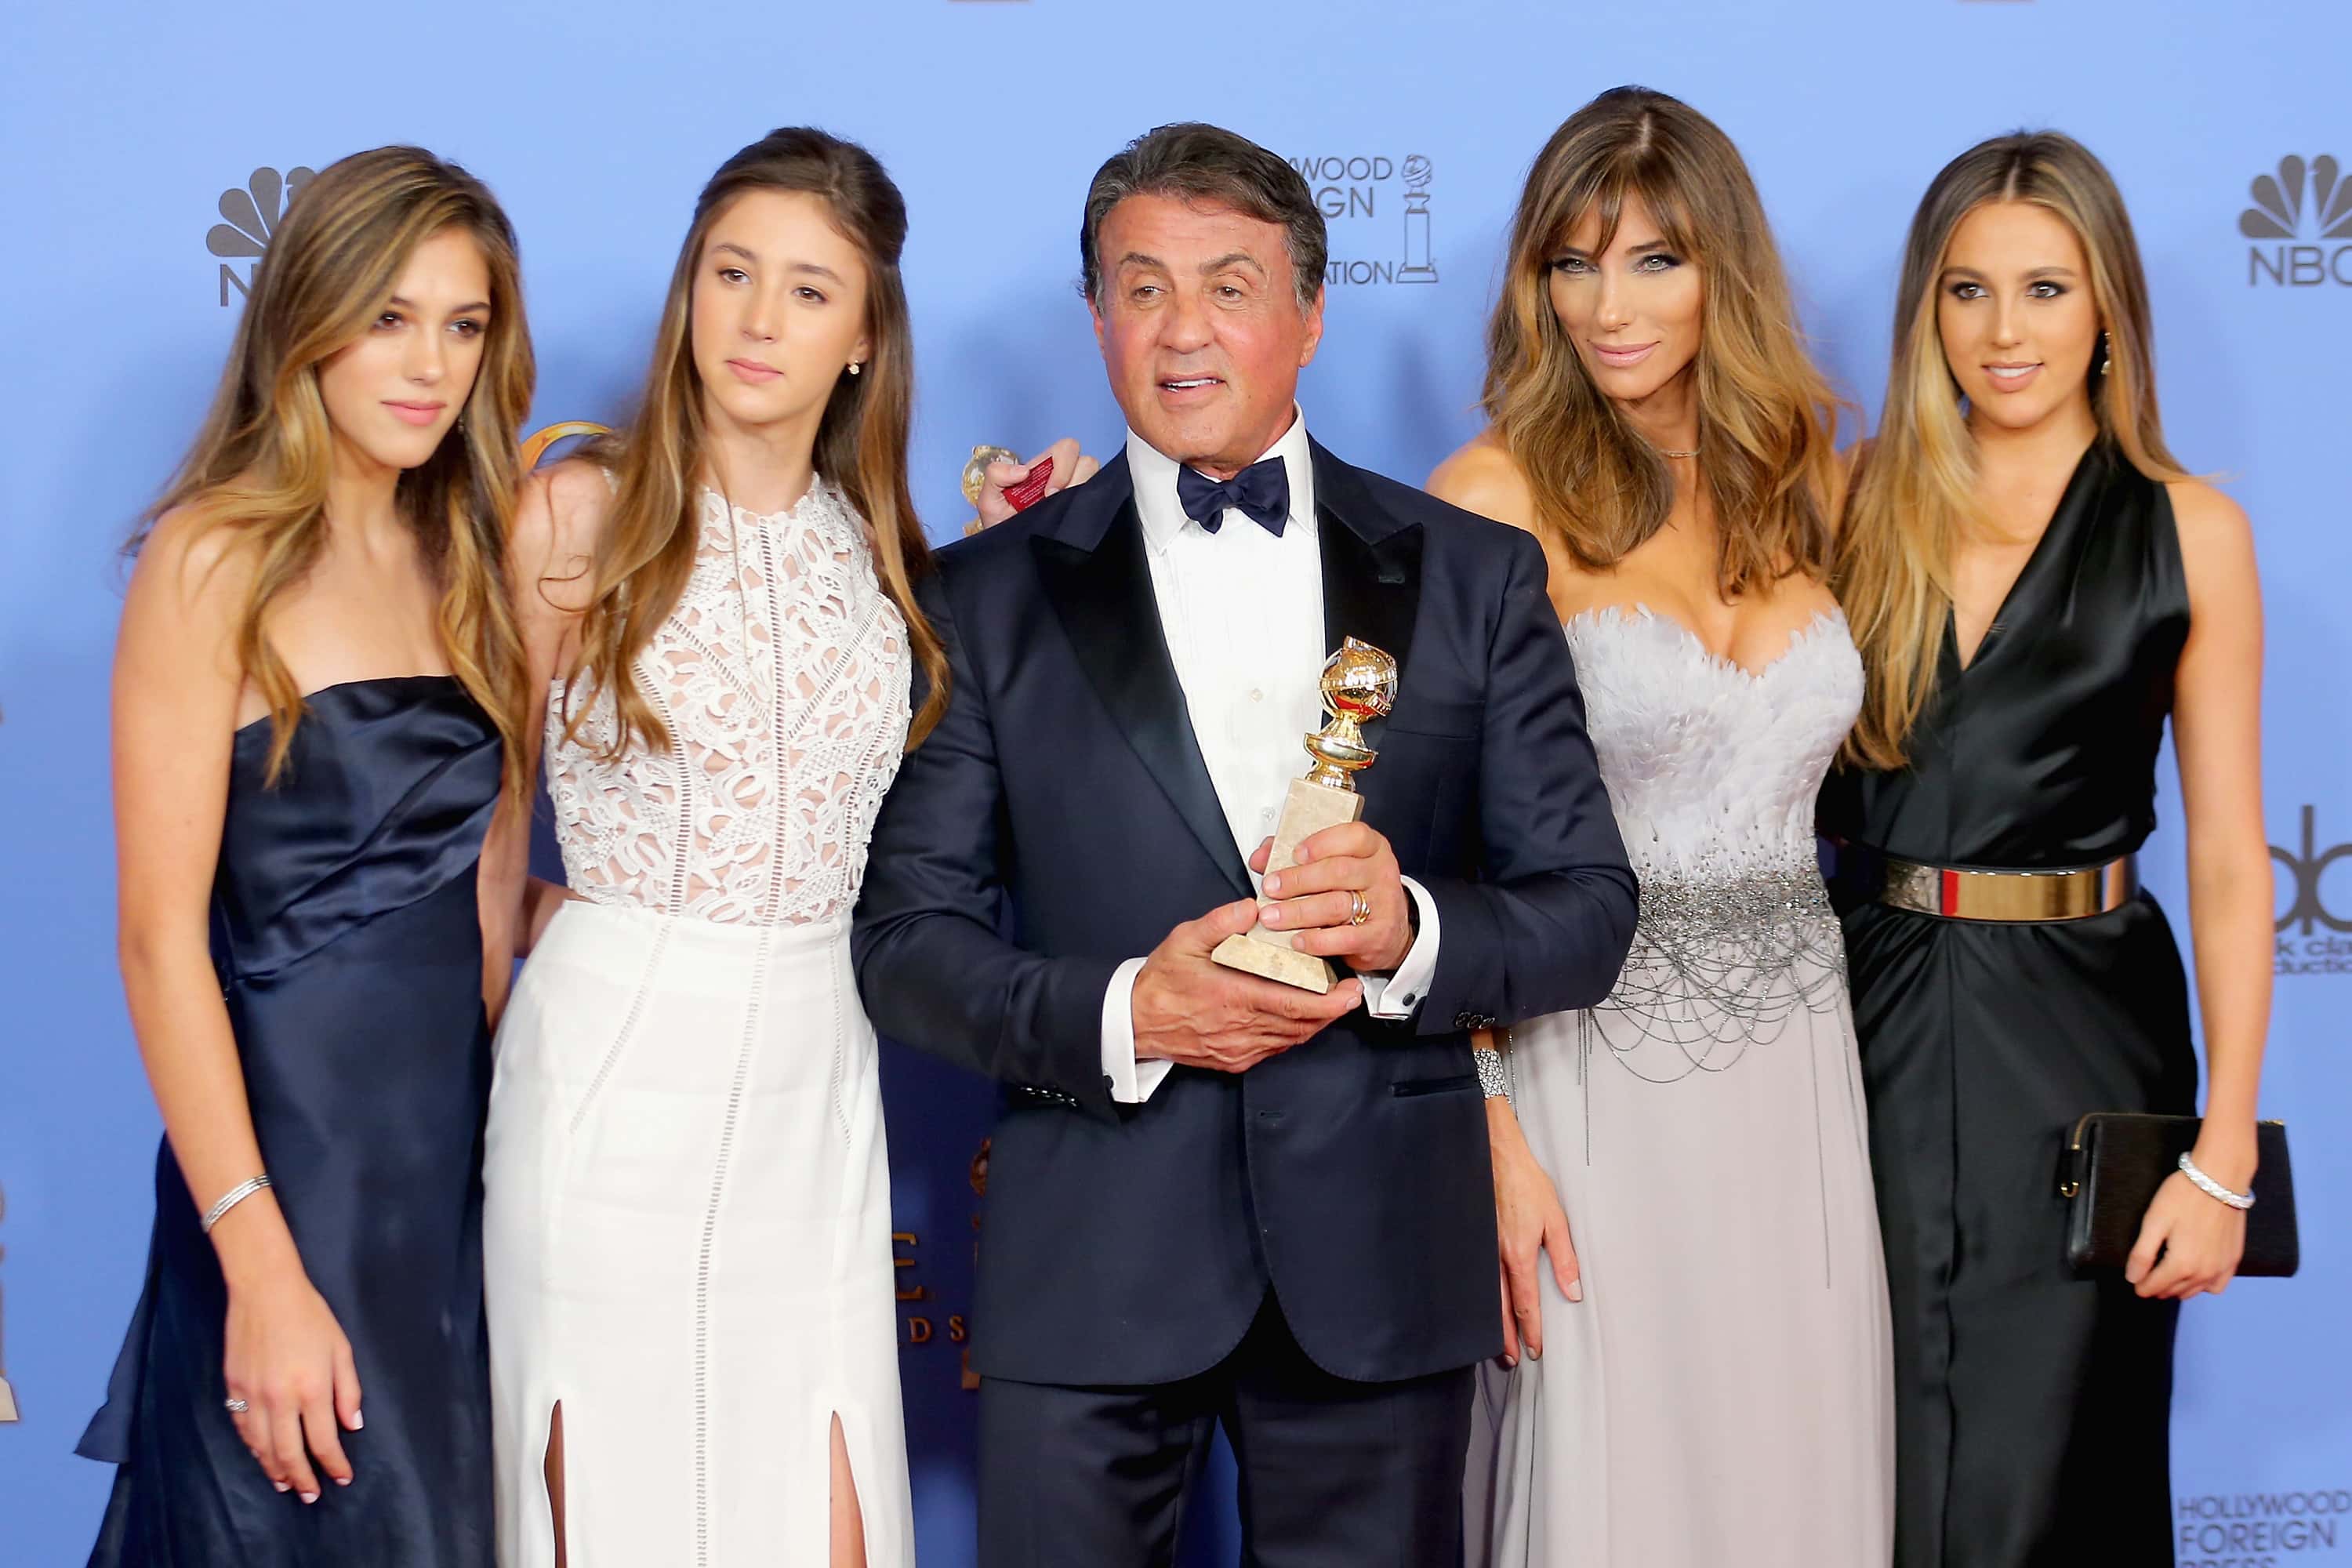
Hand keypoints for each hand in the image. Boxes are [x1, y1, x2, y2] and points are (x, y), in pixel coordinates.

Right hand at [223, 1266, 362, 1501]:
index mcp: (312, 1388)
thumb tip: (353, 1425)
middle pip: (290, 1452)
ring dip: (275, 1469)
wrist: (264, 1292)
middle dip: (302, 1478)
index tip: (341, 1477)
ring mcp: (253, 1396)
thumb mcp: (341, 1349)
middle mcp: (281, 1398)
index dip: (334, 1464)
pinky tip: (262, 1455)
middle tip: (310, 1495)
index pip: (324, 1440)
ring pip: (262, 1447)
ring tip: (286, 1484)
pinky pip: (243, 1429)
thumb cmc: (309, 1316)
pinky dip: (254, 1448)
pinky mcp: (233, 1389)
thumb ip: (348, 1390)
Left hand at [971, 438, 1098, 530]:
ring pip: (1097, 480)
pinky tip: (1068, 523)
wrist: (1010, 554)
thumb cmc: (1002, 527)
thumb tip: (1023, 471)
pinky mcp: (1084, 513)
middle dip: (1073, 479)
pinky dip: (1088, 510)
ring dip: (1080, 494)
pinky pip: (1100, 504)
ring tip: (1060, 513)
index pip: (1067, 449)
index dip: (1063, 465)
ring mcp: (1076, 496)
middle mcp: (1065, 479)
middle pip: (1088, 461)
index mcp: (1044, 470)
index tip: (1047, 492)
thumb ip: (995, 476)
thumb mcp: (989, 500)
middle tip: (1053, 501)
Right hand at [1131, 897, 1363, 1072]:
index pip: (1295, 1005)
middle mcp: (1242, 1029)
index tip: (1350, 989)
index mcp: (1234, 997)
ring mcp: (1240, 1049)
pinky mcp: (1235, 1061)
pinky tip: (1297, 1017)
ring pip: (1292, 1039)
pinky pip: (1275, 1049)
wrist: (1135, 1021)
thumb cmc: (1161, 981)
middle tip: (1350, 992)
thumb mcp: (1184, 940)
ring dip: (1315, 1022)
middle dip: (1332, 1011)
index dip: (1330, 1001)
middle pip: (1302, 1026)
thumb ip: (1220, 922)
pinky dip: (1292, 1033)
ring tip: (1330, 1001)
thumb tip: (1252, 906)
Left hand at [1252, 821, 1413, 972]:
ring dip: (1298, 911)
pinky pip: (1344, 938)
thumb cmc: (1356, 891)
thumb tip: (1261, 857)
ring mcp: (1382, 905)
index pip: (1354, 836)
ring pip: (1336, 905)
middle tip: (1271, 888)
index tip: (1295, 853)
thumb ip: (1298, 857)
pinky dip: (1316, 940)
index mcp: (1372, 849)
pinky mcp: (1377, 936)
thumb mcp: (1335, 866)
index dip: (1322, 843)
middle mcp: (1380, 873)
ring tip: (1273, 916)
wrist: (1390, 930)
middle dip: (1298, 880)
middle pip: (1338, 871)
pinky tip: (1297, 939)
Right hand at [1486, 1085, 1579, 1367]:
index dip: (1531, 1330)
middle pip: (1499, 1309)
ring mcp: (1479, 1250)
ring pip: (1483, 1297)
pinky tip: (1476, 1307)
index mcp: (1519, 1254)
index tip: (1535, 1349)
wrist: (1494, 1154)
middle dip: (1505, 1337)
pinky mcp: (1470, 1241)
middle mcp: (1495, 1257)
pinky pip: (1472, 1278)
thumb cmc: (1526, 1183)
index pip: (1526, 1304)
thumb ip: (1565, 1258)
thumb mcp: (1556, 1218)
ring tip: (1494, 1346)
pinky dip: (1474, 1299)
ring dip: (1490, 1324)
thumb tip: (1573, 1291)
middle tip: (1509, 1360)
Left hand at [2127, 1166, 2250, 1299]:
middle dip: (2157, 1286)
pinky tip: (2195, 1273)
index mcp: (2181, 1265)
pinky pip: (2217, 1286)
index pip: (2154, 1287)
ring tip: (2167, 1273)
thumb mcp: (2153, 1221)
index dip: (2140, 1286)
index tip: (2134, 1281)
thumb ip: (2142, 1254)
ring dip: (2178, 1288)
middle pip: (2173, 1291)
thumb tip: (2133, 1278)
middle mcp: (2204, 1273)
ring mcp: (2221, 1268)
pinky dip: (2203, 1285)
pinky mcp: (2234, 1260)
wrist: (2220, 1179)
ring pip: (2194, 1291)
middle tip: (2148, 1274)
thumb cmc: (2183, 1196)